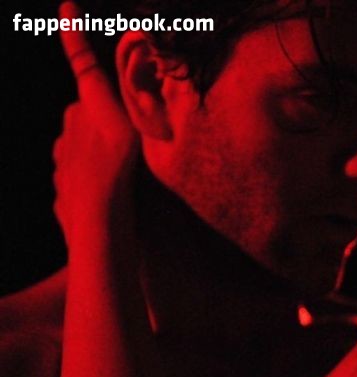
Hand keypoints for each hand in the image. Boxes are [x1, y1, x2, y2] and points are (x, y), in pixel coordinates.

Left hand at [53, 1, 138, 242]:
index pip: (83, 60)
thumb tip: (138, 53)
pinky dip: (90, 178)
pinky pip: (76, 172)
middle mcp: (70, 122)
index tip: (66, 6)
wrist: (96, 216)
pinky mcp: (59, 181)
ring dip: (97, 152)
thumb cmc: (123, 173)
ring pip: (80, 143)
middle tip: (128, 138)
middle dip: (102, 118)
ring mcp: (61, 152)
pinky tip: (109, 196)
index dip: (73, 33)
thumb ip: (137, 93)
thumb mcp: (139, 128)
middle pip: (87, 111)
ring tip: (124, 175)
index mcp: (89, 103)